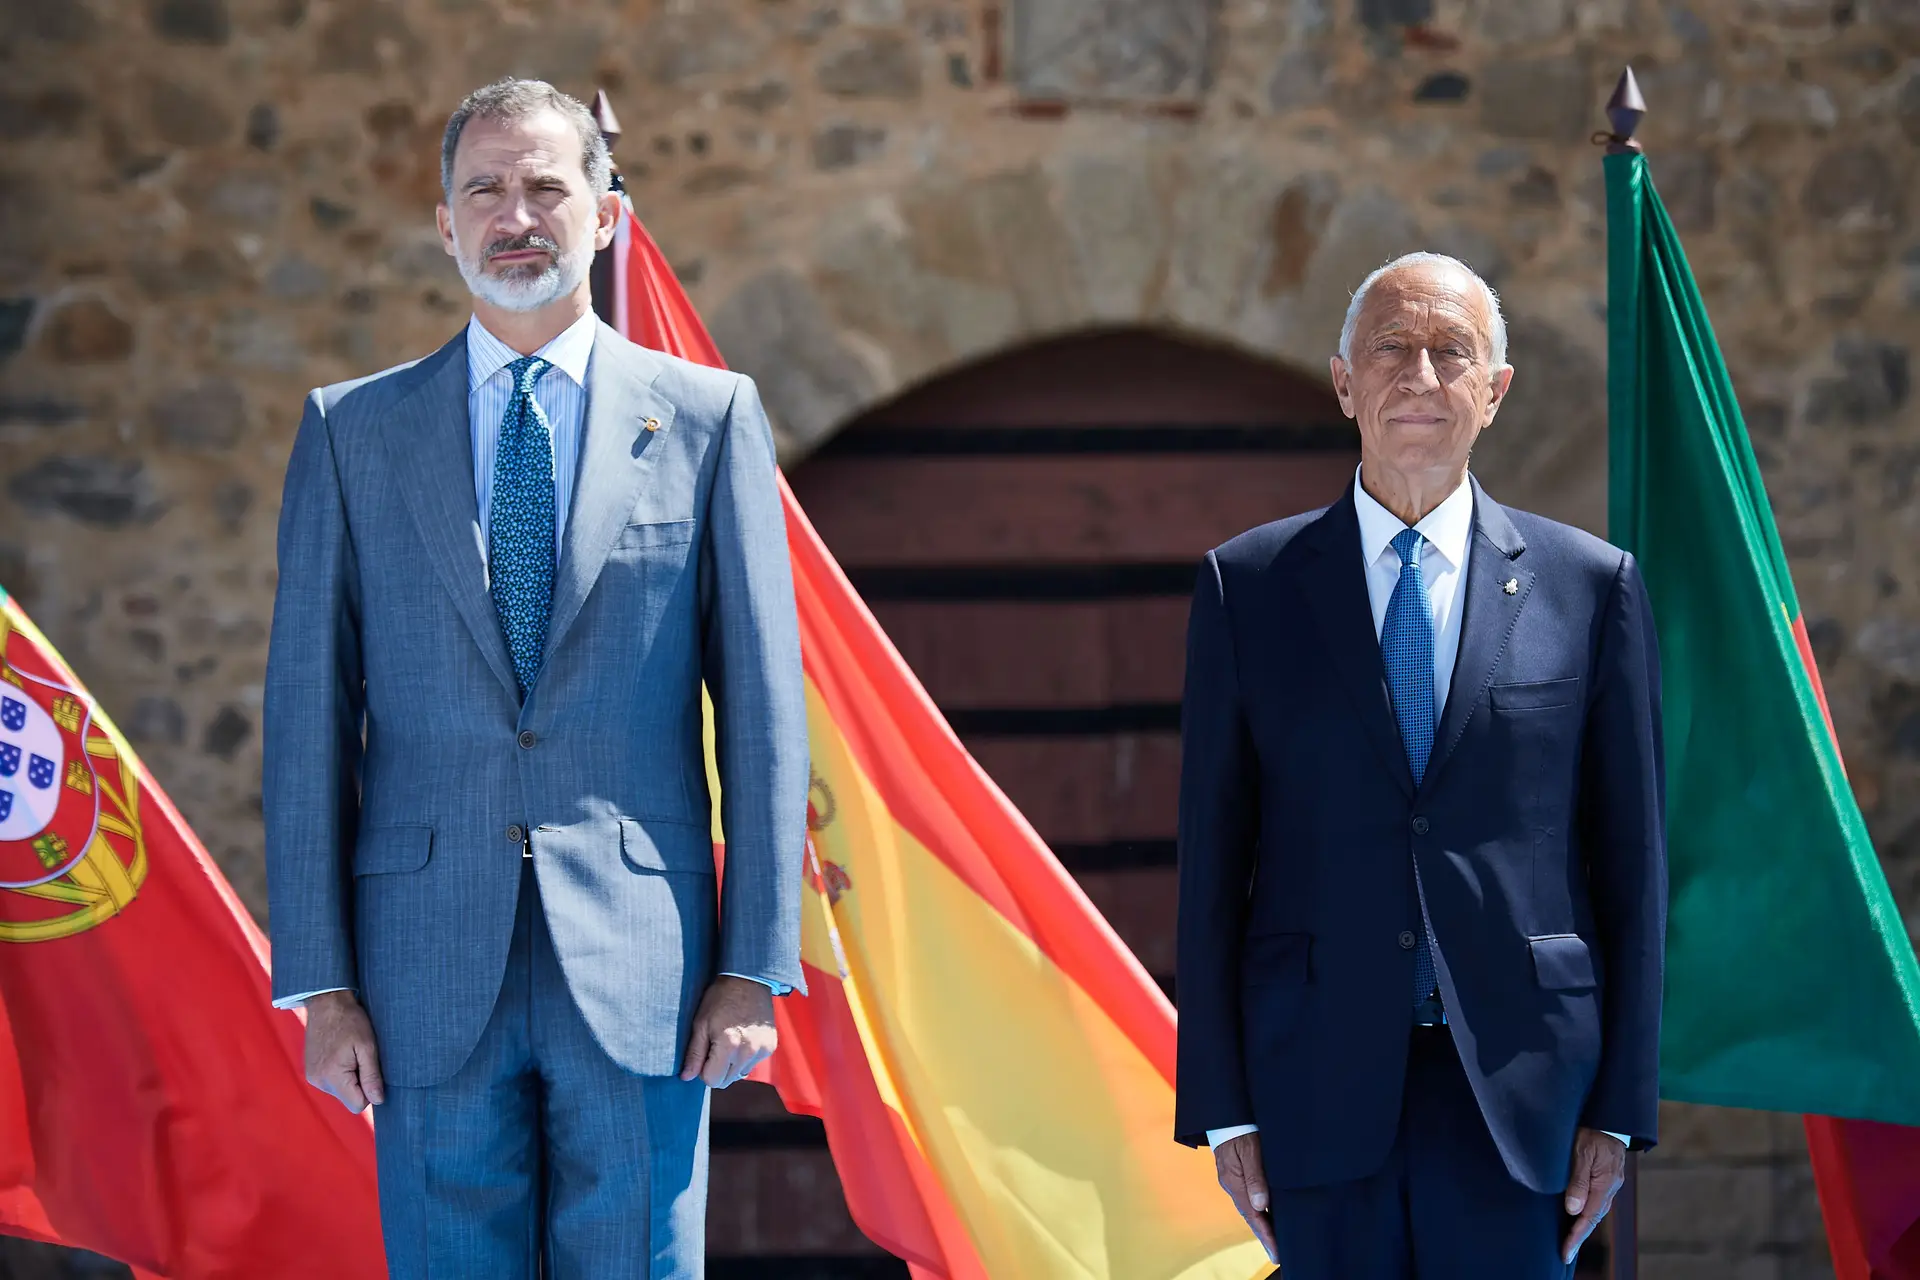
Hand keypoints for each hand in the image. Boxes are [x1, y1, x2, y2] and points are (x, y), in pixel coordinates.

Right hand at [303, 990, 384, 1112]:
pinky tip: (341, 1054)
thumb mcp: (367, 1047)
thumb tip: (378, 1100)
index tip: (371, 1070)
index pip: (357, 1105)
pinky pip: (332, 1083)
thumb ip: (372, 1076)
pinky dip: (340, 1073)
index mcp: (332, 1077)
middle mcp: (319, 1082)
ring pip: (341, 1091)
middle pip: (348, 1098)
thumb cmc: (350, 1021)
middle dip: (359, 1084)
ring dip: (350, 1078)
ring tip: (350, 1053)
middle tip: (361, 1057)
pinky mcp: (311, 1072)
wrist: (326, 1002)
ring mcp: (312, 1077)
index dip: (370, 1091)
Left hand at [679, 975, 777, 1088]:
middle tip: (715, 1046)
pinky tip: (742, 1038)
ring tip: (730, 1041)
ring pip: (739, 1075)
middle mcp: (748, 1051)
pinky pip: (752, 1064)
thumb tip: (686, 1077)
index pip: (712, 1080)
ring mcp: (762, 1050)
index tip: (704, 1052)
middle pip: (726, 1081)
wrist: (750, 980)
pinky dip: (745, 1057)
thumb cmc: (721, 998)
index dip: (703, 1070)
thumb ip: (694, 1053)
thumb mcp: (701, 1023)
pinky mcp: (770, 1047)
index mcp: (729, 1045)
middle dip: (717, 1069)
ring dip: (732, 1065)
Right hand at [1213, 1132, 1278, 1263]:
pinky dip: (1258, 1210)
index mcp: (1234, 1181)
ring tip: (1274, 1240)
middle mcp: (1231, 1184)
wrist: (1225, 1112)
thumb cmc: (1240, 1128)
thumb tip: (1261, 1205)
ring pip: (1248, 1208)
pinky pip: (1247, 1197)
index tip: (1277, 1251)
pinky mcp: (1236, 1173)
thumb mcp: (1250, 1150)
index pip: (1252, 1214)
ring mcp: (1232, 1179)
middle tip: (1276, 1253)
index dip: (1265, 1234)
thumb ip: (1255, 1177)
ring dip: (1261, 1224)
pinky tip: (1266, 1213)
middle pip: (1249, 1215)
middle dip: (1263, 1235)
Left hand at [1563, 1127, 1626, 1263]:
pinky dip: (1586, 1213)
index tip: (1565, 1252)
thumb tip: (1572, 1210)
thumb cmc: (1593, 1131)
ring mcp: (1609, 1183)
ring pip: (1595, 1211)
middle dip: (1578, 1237)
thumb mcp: (1582, 1153)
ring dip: (1582, 1227)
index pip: (1588, 1218)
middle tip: (1565, 1255)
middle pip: (1593, 1219)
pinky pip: (1596, 1201)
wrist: (1609, 1116)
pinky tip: (1577, 1217)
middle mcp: (1610, 1187)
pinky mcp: (1606, 1177)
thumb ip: (1577, 1181)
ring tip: (1569, 1242)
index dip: (1575, 1236)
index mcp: (1605, 1184)